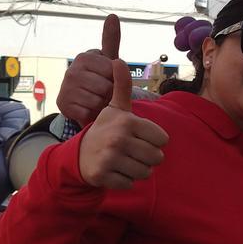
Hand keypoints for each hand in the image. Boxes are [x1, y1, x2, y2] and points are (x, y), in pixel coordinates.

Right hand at [58, 14, 120, 126]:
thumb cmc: (100, 80)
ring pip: (98, 100)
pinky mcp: (62, 104)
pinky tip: (88, 110)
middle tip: (104, 94)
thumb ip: (111, 40)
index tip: (109, 80)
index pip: (114, 70)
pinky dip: (92, 114)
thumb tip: (112, 15)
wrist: (85, 104)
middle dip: (110, 94)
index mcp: (84, 57)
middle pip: (106, 87)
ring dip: (102, 105)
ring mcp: (65, 87)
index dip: (117, 79)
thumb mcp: (108, 61)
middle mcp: (71, 70)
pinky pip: (88, 112)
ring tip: (97, 102)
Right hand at [78, 60, 168, 188]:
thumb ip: (122, 86)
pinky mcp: (103, 176)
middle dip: (147, 157)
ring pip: (145, 173)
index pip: (163, 140)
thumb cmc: (106, 129)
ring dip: (137, 170)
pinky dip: (125, 181)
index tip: (138, 137)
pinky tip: (115, 171)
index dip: (154, 141)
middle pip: (157, 158)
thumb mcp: (115, 108)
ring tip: (124, 161)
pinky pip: (130, 184)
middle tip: (132, 152)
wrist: (79, 154)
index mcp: (127, 122)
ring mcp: (110, 158)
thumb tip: (119, 60)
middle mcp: (118, 139)